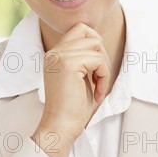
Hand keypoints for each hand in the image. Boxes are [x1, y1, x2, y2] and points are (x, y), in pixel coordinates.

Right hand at [32, 23, 110, 156]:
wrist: (61, 127)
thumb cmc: (72, 108)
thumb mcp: (79, 77)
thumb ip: (84, 58)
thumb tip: (98, 43)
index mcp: (54, 54)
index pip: (79, 29)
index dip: (93, 44)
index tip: (95, 69)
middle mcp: (54, 52)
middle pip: (87, 31)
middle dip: (100, 52)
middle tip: (98, 77)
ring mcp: (60, 56)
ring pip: (95, 45)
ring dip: (103, 67)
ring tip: (98, 86)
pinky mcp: (68, 64)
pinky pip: (98, 60)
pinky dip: (103, 77)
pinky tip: (97, 93)